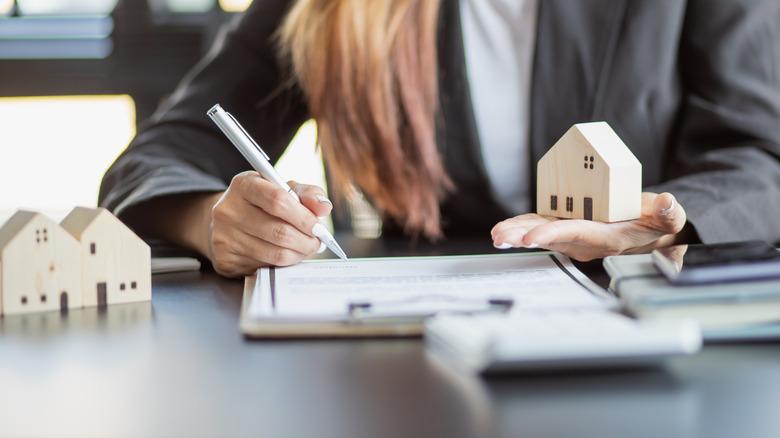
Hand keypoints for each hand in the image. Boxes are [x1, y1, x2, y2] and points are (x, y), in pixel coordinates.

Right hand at [209, 172, 332, 276]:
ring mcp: (224, 237)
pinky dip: (284, 264)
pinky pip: (266, 267)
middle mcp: (228, 210)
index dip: (304, 216)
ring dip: (299, 254)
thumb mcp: (281, 189)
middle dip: (307, 240)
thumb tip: (325, 206)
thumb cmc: (261, 203)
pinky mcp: (225, 260)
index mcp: (243, 185)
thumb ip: (306, 193)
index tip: (319, 226)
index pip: (278, 200)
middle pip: (280, 232)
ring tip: (305, 247)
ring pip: (276, 254)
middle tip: (317, 241)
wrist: (226, 223)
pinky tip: (286, 255)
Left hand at [490, 192, 686, 260]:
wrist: (649, 232)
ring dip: (517, 233)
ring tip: (497, 234)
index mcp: (606, 237)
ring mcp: (573, 234)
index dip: (554, 234)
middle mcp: (584, 240)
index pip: (576, 235)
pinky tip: (504, 228)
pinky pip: (540, 226)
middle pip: (550, 237)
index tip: (533, 236)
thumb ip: (669, 213)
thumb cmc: (656, 225)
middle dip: (524, 237)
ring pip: (541, 233)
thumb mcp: (670, 219)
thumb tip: (667, 202)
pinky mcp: (566, 225)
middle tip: (501, 236)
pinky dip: (522, 226)